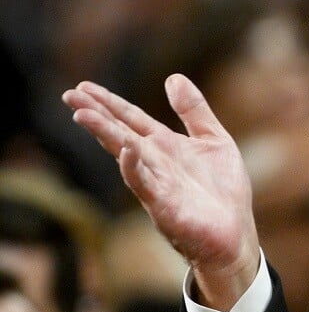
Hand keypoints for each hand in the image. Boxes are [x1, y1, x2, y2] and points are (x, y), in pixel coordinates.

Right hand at [62, 74, 259, 310]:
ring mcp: (157, 184)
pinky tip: (126, 151)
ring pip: (126, 155)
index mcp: (165, 146)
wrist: (235, 235)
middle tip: (69, 95)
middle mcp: (155, 162)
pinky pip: (146, 185)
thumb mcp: (214, 140)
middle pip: (120, 133)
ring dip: (106, 135)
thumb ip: (194, 111)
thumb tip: (173, 77)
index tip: (83, 86)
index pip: (131, 119)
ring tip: (83, 115)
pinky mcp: (165, 206)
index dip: (109, 103)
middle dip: (96, 114)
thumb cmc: (223, 191)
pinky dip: (135, 168)